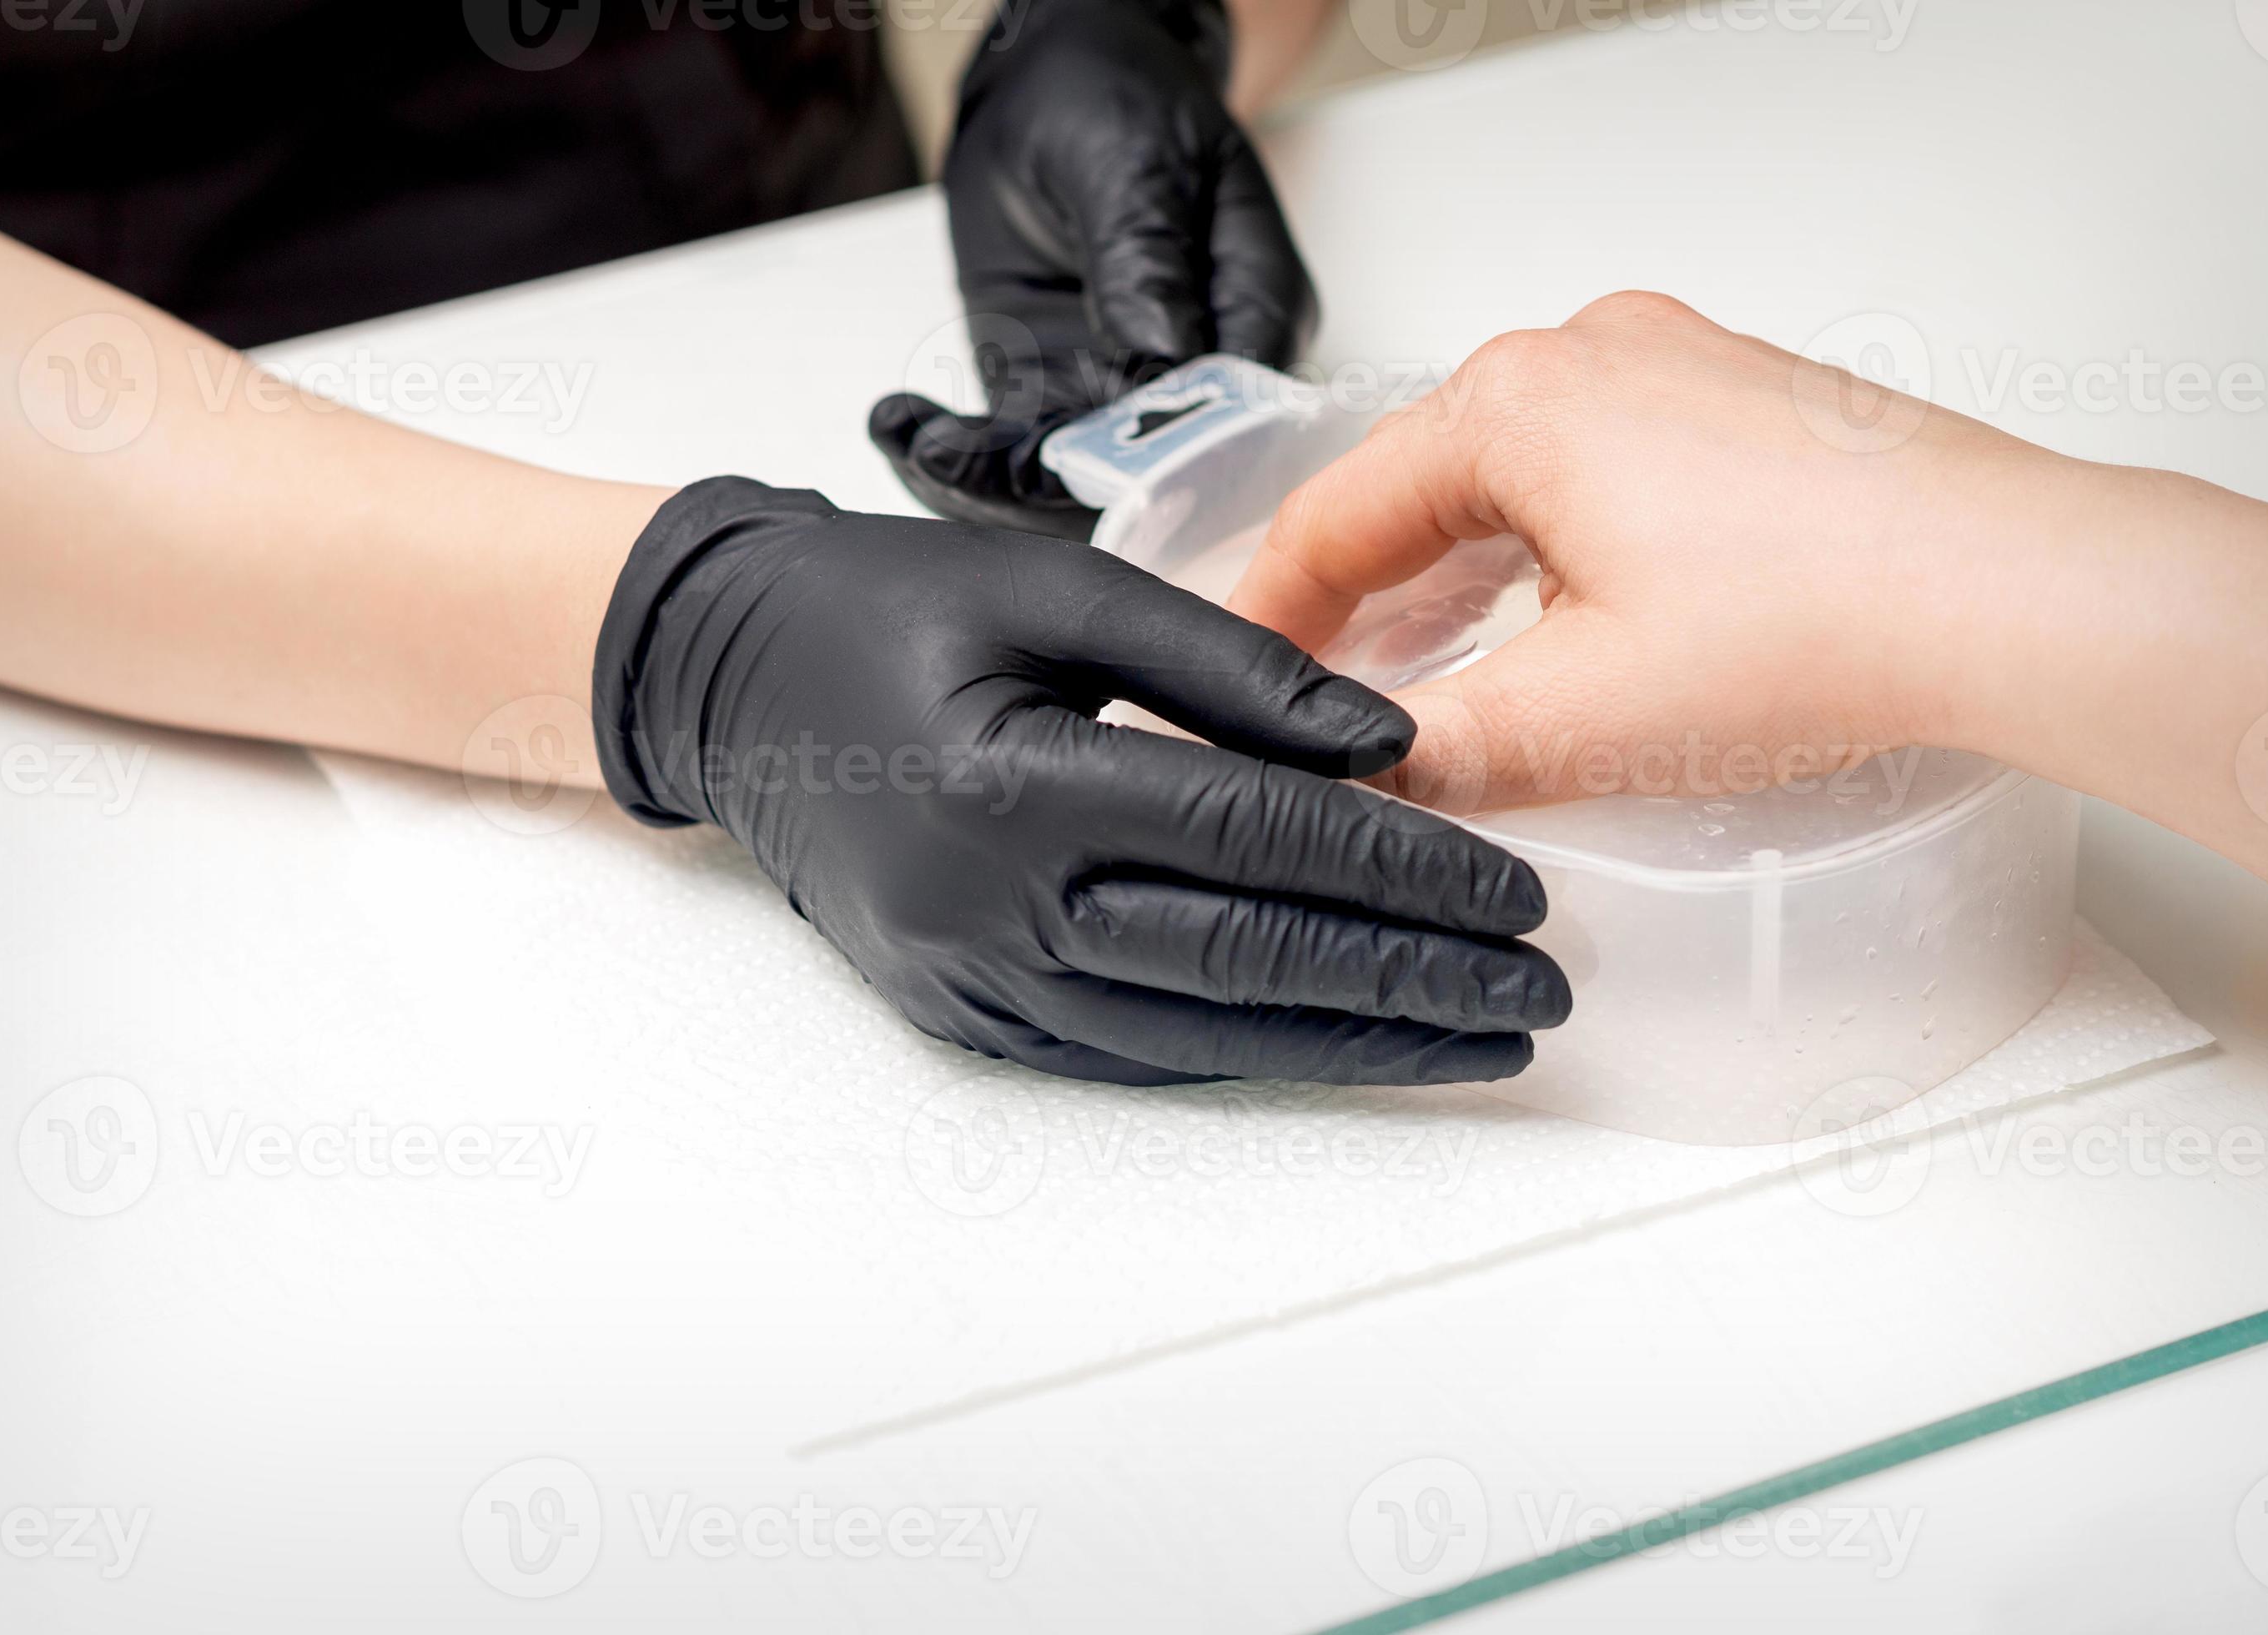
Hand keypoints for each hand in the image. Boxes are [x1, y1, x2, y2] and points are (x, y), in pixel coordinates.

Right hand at [592, 479, 1565, 1085]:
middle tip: (1536, 992)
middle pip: (1246, 963)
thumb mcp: (1052, 584)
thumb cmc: (886, 610)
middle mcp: (991, 909)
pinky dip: (1252, 1052)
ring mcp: (972, 982)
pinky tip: (1343, 1044)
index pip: (1254, 843)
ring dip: (1352, 1042)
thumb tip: (1384, 742)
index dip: (1401, 872)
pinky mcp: (966, 1017)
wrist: (731, 686)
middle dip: (1410, 985)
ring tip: (1477, 1039)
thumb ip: (1224, 662)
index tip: (1516, 889)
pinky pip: (1133, 1054)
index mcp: (1010, 784)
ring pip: (1200, 1036)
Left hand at [868, 0, 1315, 540]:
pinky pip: (1008, 448)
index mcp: (1251, 313)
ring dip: (980, 479)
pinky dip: (951, 452)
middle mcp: (1195, 371)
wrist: (1051, 77)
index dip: (1154, 462)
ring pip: (1064, 480)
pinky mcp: (1047, 387)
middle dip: (1041, 486)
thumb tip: (1161, 364)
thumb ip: (1145, 264)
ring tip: (912, 435)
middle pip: (1142, 476)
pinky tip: (900, 423)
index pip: (1226, 420)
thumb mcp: (1134, 164)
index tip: (1063, 460)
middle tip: (952, 454)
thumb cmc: (1117, 95)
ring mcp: (1117, 387)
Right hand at [1228, 291, 2059, 813]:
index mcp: (1514, 403)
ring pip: (1505, 478)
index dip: (1268, 617)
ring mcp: (1670, 366)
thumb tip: (1348, 779)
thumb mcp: (1575, 719)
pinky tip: (1546, 624)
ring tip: (1418, 673)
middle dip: (1358, 600)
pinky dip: (1540, 549)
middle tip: (1316, 693)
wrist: (2010, 594)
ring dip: (1450, 576)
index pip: (1335, 516)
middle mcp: (1585, 355)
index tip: (1235, 683)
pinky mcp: (1736, 401)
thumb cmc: (1821, 624)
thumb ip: (1429, 752)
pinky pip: (1591, 469)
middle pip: (1415, 487)